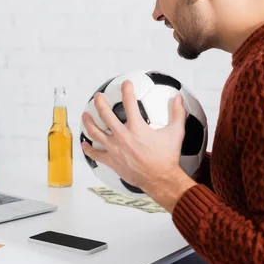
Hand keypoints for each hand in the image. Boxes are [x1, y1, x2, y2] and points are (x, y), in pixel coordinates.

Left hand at [81, 80, 196, 212]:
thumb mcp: (176, 133)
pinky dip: (88, 148)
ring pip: (95, 132)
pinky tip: (84, 143)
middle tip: (98, 96)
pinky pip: (95, 154)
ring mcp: (114, 149)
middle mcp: (122, 136)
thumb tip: (179, 98)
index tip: (126, 83)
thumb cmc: (168, 157)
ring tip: (85, 114)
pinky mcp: (111, 161)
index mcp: (137, 127)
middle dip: (100, 102)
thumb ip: (177, 114)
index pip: (129, 102)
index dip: (127, 90)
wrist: (160, 179)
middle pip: (105, 114)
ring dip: (88, 122)